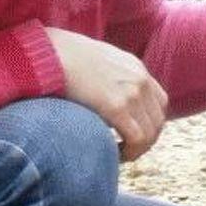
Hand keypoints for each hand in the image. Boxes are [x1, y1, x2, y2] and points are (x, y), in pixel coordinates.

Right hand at [46, 27, 167, 161]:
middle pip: (158, 121)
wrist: (46, 51)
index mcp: (135, 67)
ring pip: (150, 133)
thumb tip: (99, 95)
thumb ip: (105, 77)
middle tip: (125, 152)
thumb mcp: (93, 61)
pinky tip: (114, 154)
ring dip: (137, 150)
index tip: (132, 135)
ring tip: (118, 155)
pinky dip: (130, 152)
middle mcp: (140, 79)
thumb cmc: (59, 58)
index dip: (149, 124)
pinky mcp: (116, 105)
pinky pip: (136, 138)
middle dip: (145, 141)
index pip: (159, 102)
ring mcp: (131, 92)